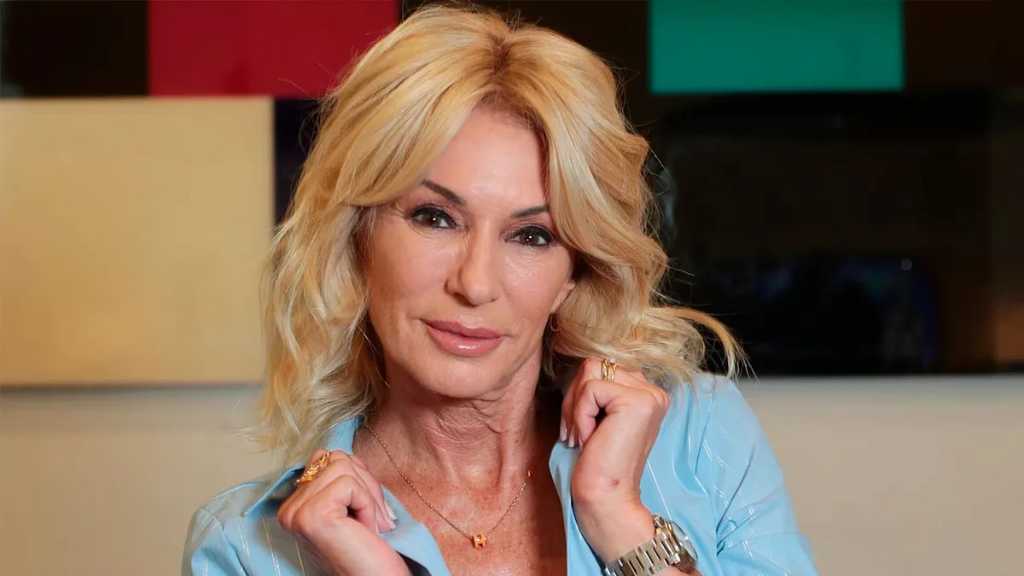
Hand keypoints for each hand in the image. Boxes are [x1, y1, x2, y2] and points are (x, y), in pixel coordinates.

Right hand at [277, 450, 409, 575]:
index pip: (327, 458)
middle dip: (367, 485)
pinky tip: (367, 531)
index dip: (358, 478)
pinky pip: (349, 484)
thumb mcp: (351, 502)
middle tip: (376, 520)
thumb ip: (340, 477)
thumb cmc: (370, 546)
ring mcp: (296, 512)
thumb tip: (341, 453)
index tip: (367, 510)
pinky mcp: (312, 515)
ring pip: (344, 467)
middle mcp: (288, 509)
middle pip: (337, 459)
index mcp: (294, 504)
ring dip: (370, 497)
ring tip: (371, 526)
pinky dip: (368, 505)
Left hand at [561, 357, 669, 563]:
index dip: (579, 396)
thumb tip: (584, 361)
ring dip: (575, 405)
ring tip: (581, 436)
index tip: (580, 431)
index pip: (600, 367)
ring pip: (590, 371)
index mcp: (646, 393)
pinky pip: (591, 389)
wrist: (606, 499)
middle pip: (594, 364)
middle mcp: (653, 391)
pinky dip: (580, 415)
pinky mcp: (637, 401)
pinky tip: (589, 440)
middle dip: (574, 398)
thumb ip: (597, 388)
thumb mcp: (596, 416)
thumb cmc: (595, 463)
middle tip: (575, 434)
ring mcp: (649, 395)